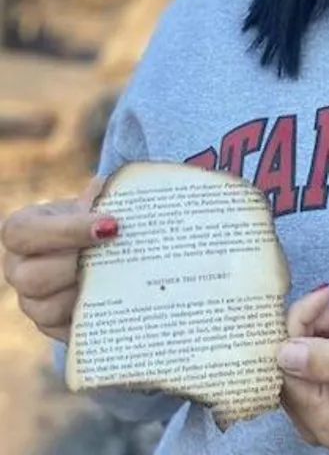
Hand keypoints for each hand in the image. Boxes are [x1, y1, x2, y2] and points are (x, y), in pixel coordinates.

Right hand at [0, 177, 114, 340]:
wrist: (103, 250)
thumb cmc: (97, 218)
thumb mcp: (97, 202)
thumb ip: (103, 195)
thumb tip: (110, 185)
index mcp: (22, 231)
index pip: (24, 233)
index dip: (66, 231)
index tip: (111, 225)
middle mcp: (18, 268)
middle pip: (31, 278)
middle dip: (75, 268)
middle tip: (115, 258)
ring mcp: (32, 301)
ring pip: (46, 309)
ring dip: (86, 294)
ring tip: (120, 279)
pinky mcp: (53, 327)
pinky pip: (68, 331)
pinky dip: (95, 318)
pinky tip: (122, 304)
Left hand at [278, 285, 328, 449]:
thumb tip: (286, 356)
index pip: (292, 379)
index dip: (297, 337)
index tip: (321, 300)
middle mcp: (316, 422)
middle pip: (281, 368)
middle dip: (303, 327)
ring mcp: (309, 406)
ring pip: (283, 356)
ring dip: (308, 324)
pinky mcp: (306, 386)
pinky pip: (289, 350)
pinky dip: (309, 326)